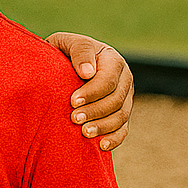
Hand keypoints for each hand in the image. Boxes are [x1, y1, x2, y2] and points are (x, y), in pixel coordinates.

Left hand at [47, 33, 132, 150]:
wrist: (62, 65)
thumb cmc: (62, 52)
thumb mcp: (65, 42)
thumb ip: (79, 50)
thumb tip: (88, 72)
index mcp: (112, 60)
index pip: (108, 80)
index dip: (92, 92)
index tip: (72, 101)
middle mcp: (124, 79)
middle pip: (116, 100)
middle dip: (95, 111)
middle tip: (74, 119)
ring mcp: (125, 98)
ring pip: (121, 116)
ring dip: (103, 126)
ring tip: (84, 132)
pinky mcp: (120, 113)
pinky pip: (123, 129)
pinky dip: (114, 139)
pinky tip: (101, 146)